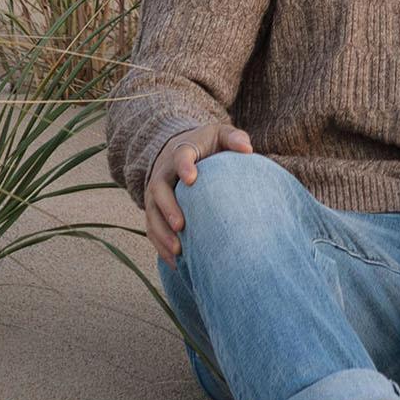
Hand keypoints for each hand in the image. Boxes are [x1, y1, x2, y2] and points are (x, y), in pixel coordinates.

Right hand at [143, 124, 256, 262]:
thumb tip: (247, 149)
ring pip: (152, 214)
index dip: (184, 166)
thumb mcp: (220, 135)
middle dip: (168, 208)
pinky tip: (177, 265)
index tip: (192, 179)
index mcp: (181, 152)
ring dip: (162, 234)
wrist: (180, 151)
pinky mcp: (154, 211)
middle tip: (181, 226)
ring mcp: (155, 194)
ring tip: (178, 252)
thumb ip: (233, 138)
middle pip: (159, 190)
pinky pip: (152, 230)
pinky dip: (161, 247)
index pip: (180, 157)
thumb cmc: (207, 145)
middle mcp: (163, 174)